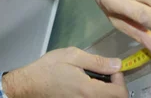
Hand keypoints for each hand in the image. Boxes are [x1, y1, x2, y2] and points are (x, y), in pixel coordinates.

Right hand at [2, 47, 126, 97]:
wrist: (29, 84)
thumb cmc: (48, 68)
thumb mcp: (72, 56)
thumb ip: (97, 61)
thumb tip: (117, 64)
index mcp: (89, 90)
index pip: (120, 93)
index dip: (121, 80)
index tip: (112, 70)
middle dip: (116, 87)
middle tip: (107, 74)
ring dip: (107, 92)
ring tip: (96, 79)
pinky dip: (96, 94)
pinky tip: (87, 85)